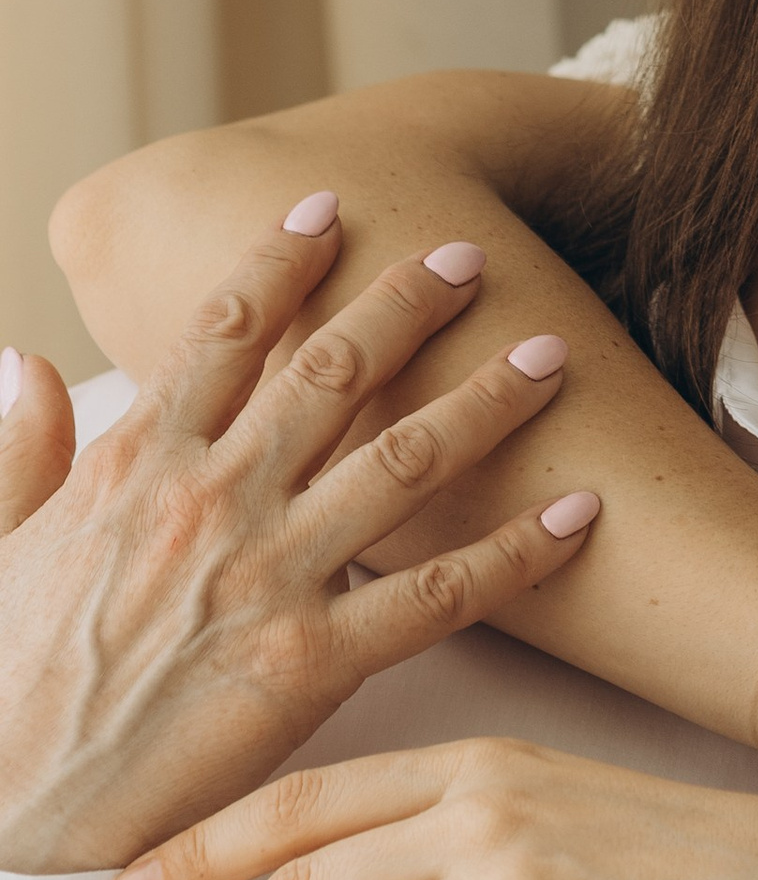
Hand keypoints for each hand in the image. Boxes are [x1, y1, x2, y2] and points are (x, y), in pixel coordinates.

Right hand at [0, 212, 597, 873]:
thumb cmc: (2, 675)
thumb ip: (22, 447)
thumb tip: (27, 361)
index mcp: (137, 460)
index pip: (222, 326)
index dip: (281, 256)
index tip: (330, 204)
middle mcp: (212, 499)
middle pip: (331, 369)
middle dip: (409, 301)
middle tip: (472, 253)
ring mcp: (267, 576)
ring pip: (403, 461)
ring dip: (486, 400)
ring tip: (550, 352)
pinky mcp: (310, 661)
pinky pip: (437, 595)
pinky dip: (515, 553)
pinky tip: (578, 514)